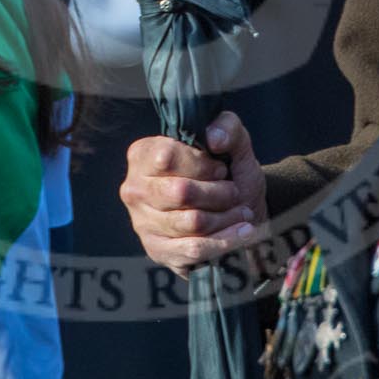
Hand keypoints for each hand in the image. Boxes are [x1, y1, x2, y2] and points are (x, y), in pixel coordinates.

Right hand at [120, 111, 268, 277]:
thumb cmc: (226, 174)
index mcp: (142, 155)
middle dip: (218, 192)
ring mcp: (142, 222)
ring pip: (191, 222)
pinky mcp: (157, 250)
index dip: (202, 164)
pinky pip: (194, 248)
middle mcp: (134, 189)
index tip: (220, 169)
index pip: (167, 157)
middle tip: (233, 192)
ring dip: (226, 216)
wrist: (233, 212)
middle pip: (181, 192)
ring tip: (241, 211)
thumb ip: (228, 127)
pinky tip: (243, 232)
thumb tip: (213, 138)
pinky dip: (225, 240)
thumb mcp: (234, 144)